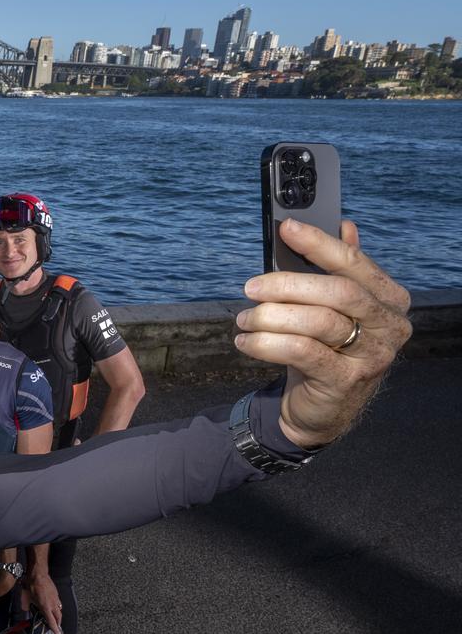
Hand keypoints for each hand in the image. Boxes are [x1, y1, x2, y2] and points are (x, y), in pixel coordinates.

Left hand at [24, 574, 62, 633]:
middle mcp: (52, 604)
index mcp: (45, 607)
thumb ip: (27, 606)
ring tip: (55, 618)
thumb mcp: (26, 598)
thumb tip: (25, 609)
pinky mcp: (56, 593)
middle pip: (59, 617)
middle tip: (57, 627)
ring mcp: (55, 598)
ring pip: (59, 610)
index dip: (54, 628)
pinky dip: (57, 607)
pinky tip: (53, 606)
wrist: (38, 574)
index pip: (51, 621)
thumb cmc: (31, 586)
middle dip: (58, 623)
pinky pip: (58, 603)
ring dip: (58, 615)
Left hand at [236, 220, 411, 447]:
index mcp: (389, 299)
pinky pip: (302, 351)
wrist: (324, 407)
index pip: (354, 264)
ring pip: (318, 322)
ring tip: (244, 319)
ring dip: (270, 317)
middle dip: (287, 285)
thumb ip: (338, 270)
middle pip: (337, 292)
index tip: (286, 228)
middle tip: (251, 287)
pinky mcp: (345, 381)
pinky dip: (266, 343)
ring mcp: (372, 356)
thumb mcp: (333, 309)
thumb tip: (344, 225)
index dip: (319, 243)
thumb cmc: (327, 348)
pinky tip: (246, 341)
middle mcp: (389, 326)